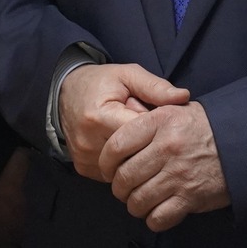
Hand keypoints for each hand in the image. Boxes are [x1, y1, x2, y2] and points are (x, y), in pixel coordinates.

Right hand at [58, 62, 187, 182]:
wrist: (63, 93)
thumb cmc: (100, 83)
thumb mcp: (127, 75)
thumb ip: (155, 87)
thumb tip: (183, 97)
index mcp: (100, 117)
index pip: (141, 133)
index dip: (152, 124)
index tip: (152, 114)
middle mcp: (89, 142)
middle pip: (135, 152)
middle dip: (144, 139)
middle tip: (138, 121)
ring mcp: (85, 159)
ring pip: (125, 166)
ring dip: (134, 152)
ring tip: (128, 132)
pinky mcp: (84, 169)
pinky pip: (114, 172)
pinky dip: (122, 161)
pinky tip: (121, 145)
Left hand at [102, 102, 229, 230]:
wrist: (244, 142)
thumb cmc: (204, 127)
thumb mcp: (177, 109)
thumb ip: (147, 117)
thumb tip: (118, 125)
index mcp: (160, 122)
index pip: (117, 145)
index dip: (106, 161)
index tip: (108, 168)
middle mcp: (168, 148)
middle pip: (124, 177)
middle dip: (119, 188)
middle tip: (123, 188)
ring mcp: (180, 174)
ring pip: (138, 200)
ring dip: (134, 205)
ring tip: (139, 200)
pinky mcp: (192, 197)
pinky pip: (159, 217)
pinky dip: (153, 219)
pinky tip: (156, 211)